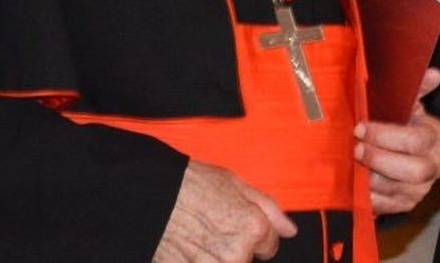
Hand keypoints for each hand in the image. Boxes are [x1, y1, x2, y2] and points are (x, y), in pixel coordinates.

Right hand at [153, 160, 296, 260]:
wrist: (150, 195)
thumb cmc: (189, 184)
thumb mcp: (235, 184)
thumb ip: (268, 209)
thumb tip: (289, 230)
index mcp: (253, 228)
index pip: (269, 248)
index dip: (254, 235)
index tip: (236, 226)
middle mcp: (237, 253)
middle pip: (245, 260)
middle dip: (233, 248)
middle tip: (212, 229)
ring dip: (215, 257)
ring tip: (197, 238)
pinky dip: (198, 259)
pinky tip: (187, 249)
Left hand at [355, 66, 439, 213]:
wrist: (405, 153)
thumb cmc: (403, 123)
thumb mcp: (410, 103)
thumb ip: (418, 87)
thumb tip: (434, 73)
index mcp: (436, 137)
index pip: (416, 140)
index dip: (385, 135)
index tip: (360, 128)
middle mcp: (434, 166)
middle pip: (414, 170)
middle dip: (380, 159)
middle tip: (356, 149)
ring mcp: (421, 189)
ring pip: (398, 191)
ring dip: (372, 178)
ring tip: (354, 166)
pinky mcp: (407, 205)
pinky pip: (388, 207)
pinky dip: (370, 197)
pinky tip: (357, 184)